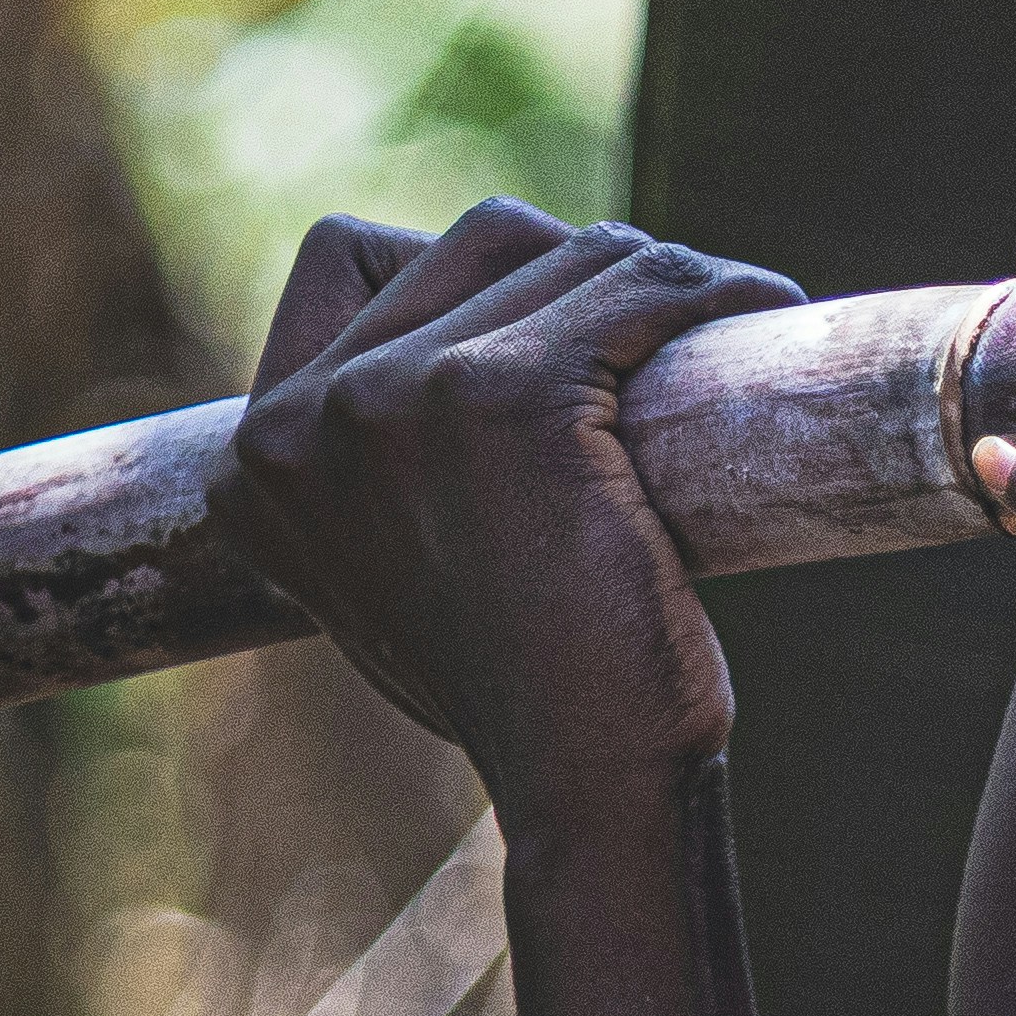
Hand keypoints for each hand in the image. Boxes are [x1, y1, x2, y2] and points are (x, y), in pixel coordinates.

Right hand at [206, 200, 802, 842]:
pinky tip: (763, 310)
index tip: (555, 325)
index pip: (347, 255)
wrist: (584, 779)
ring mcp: (400, 396)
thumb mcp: (394, 560)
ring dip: (663, 277)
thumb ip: (380, 464)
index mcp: (253, 456)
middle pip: (477, 236)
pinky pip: (642, 287)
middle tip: (659, 332)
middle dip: (581, 270)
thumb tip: (444, 349)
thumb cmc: (521, 686)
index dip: (463, 270)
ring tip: (719, 328)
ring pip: (570, 252)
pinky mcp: (513, 394)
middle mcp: (303, 416)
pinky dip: (716, 289)